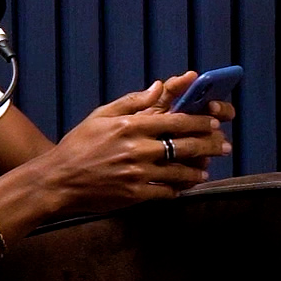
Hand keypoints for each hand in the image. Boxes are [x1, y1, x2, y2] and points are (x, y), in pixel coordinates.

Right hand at [19, 75, 232, 215]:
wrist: (57, 181)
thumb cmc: (78, 145)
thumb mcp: (101, 116)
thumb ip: (133, 101)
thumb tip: (159, 86)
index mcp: (130, 126)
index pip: (175, 120)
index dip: (199, 121)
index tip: (213, 122)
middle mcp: (136, 149)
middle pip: (184, 145)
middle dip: (209, 144)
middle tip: (223, 145)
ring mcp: (136, 173)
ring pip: (179, 171)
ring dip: (197, 171)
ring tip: (206, 169)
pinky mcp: (134, 195)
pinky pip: (165, 192)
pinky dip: (178, 189)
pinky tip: (185, 186)